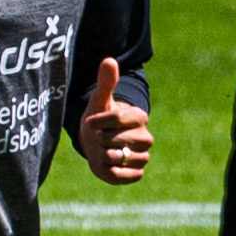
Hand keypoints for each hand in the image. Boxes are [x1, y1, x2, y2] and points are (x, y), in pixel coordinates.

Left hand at [72, 57, 149, 184]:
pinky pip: (126, 176)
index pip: (118, 118)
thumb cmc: (99, 119)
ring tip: (102, 150)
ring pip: (122, 158)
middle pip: (118, 139)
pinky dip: (113, 172)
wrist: (98, 142)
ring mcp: (142, 156)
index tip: (89, 122)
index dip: (99, 121)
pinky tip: (107, 164)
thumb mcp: (99, 100)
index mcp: (139, 116)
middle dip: (101, 139)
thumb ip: (106, 82)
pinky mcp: (137, 173)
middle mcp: (145, 137)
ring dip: (105, 155)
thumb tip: (109, 60)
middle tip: (98, 138)